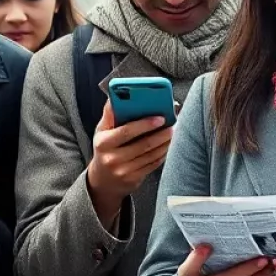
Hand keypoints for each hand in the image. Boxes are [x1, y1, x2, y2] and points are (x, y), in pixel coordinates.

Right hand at [87, 102, 172, 225]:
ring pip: (151, 155)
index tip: (160, 117)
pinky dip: (163, 154)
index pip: (126, 131)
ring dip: (165, 143)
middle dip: (161, 134)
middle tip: (173, 124)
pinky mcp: (133, 180)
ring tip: (173, 132)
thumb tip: (116, 95)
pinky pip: (153, 164)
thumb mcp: (101, 131)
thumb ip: (110, 113)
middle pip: (143, 144)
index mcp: (103, 142)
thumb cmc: (105, 148)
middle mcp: (112, 158)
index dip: (145, 124)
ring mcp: (123, 171)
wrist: (102, 180)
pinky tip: (168, 145)